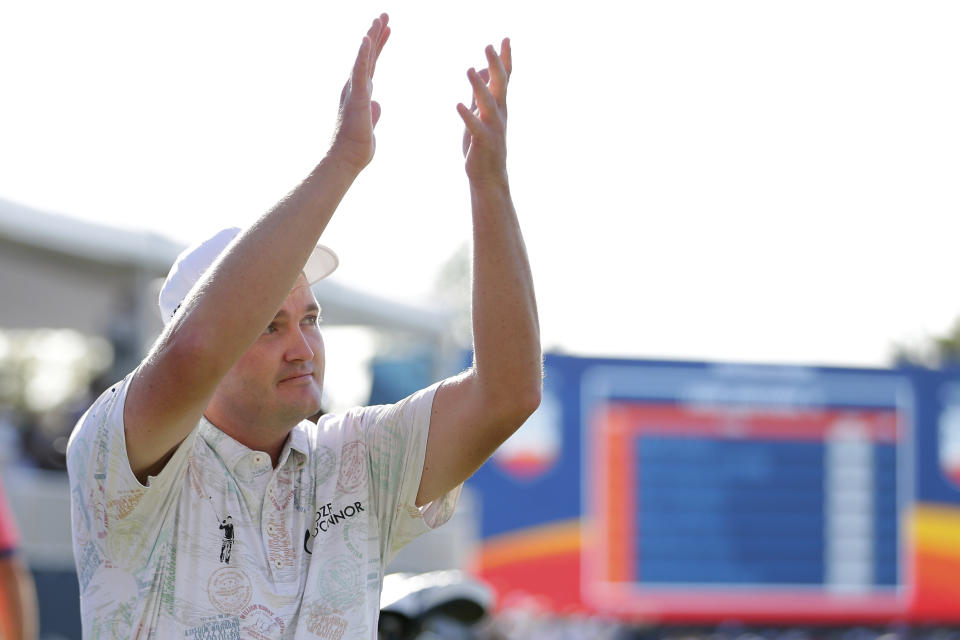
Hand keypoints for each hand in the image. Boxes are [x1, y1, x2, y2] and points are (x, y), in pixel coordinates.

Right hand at [331, 13, 389, 171]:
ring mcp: (355, 90)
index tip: (387, 30)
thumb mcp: (370, 124)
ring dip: (372, 37)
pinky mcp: (357, 96)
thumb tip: (377, 105)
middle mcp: (355, 87)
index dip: (378, 46)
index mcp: (360, 92)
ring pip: (365, 58)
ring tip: (380, 20)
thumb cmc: (358, 145)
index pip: (371, 63)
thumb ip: (373, 112)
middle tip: (384, 15)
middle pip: (368, 55)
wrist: (348, 157)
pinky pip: (360, 70)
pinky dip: (362, 54)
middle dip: (377, 34)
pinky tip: (366, 39)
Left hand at [458, 39, 511, 185]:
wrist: (489, 176)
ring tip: (469, 70)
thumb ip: (482, 91)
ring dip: (479, 86)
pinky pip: (474, 126)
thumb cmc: (483, 144)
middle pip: (500, 86)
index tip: (505, 39)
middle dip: (496, 66)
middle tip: (489, 46)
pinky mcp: (482, 142)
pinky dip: (467, 115)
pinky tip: (458, 104)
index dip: (505, 59)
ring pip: (487, 104)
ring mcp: (493, 128)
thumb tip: (483, 69)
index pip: (505, 78)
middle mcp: (499, 114)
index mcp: (498, 106)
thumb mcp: (482, 113)